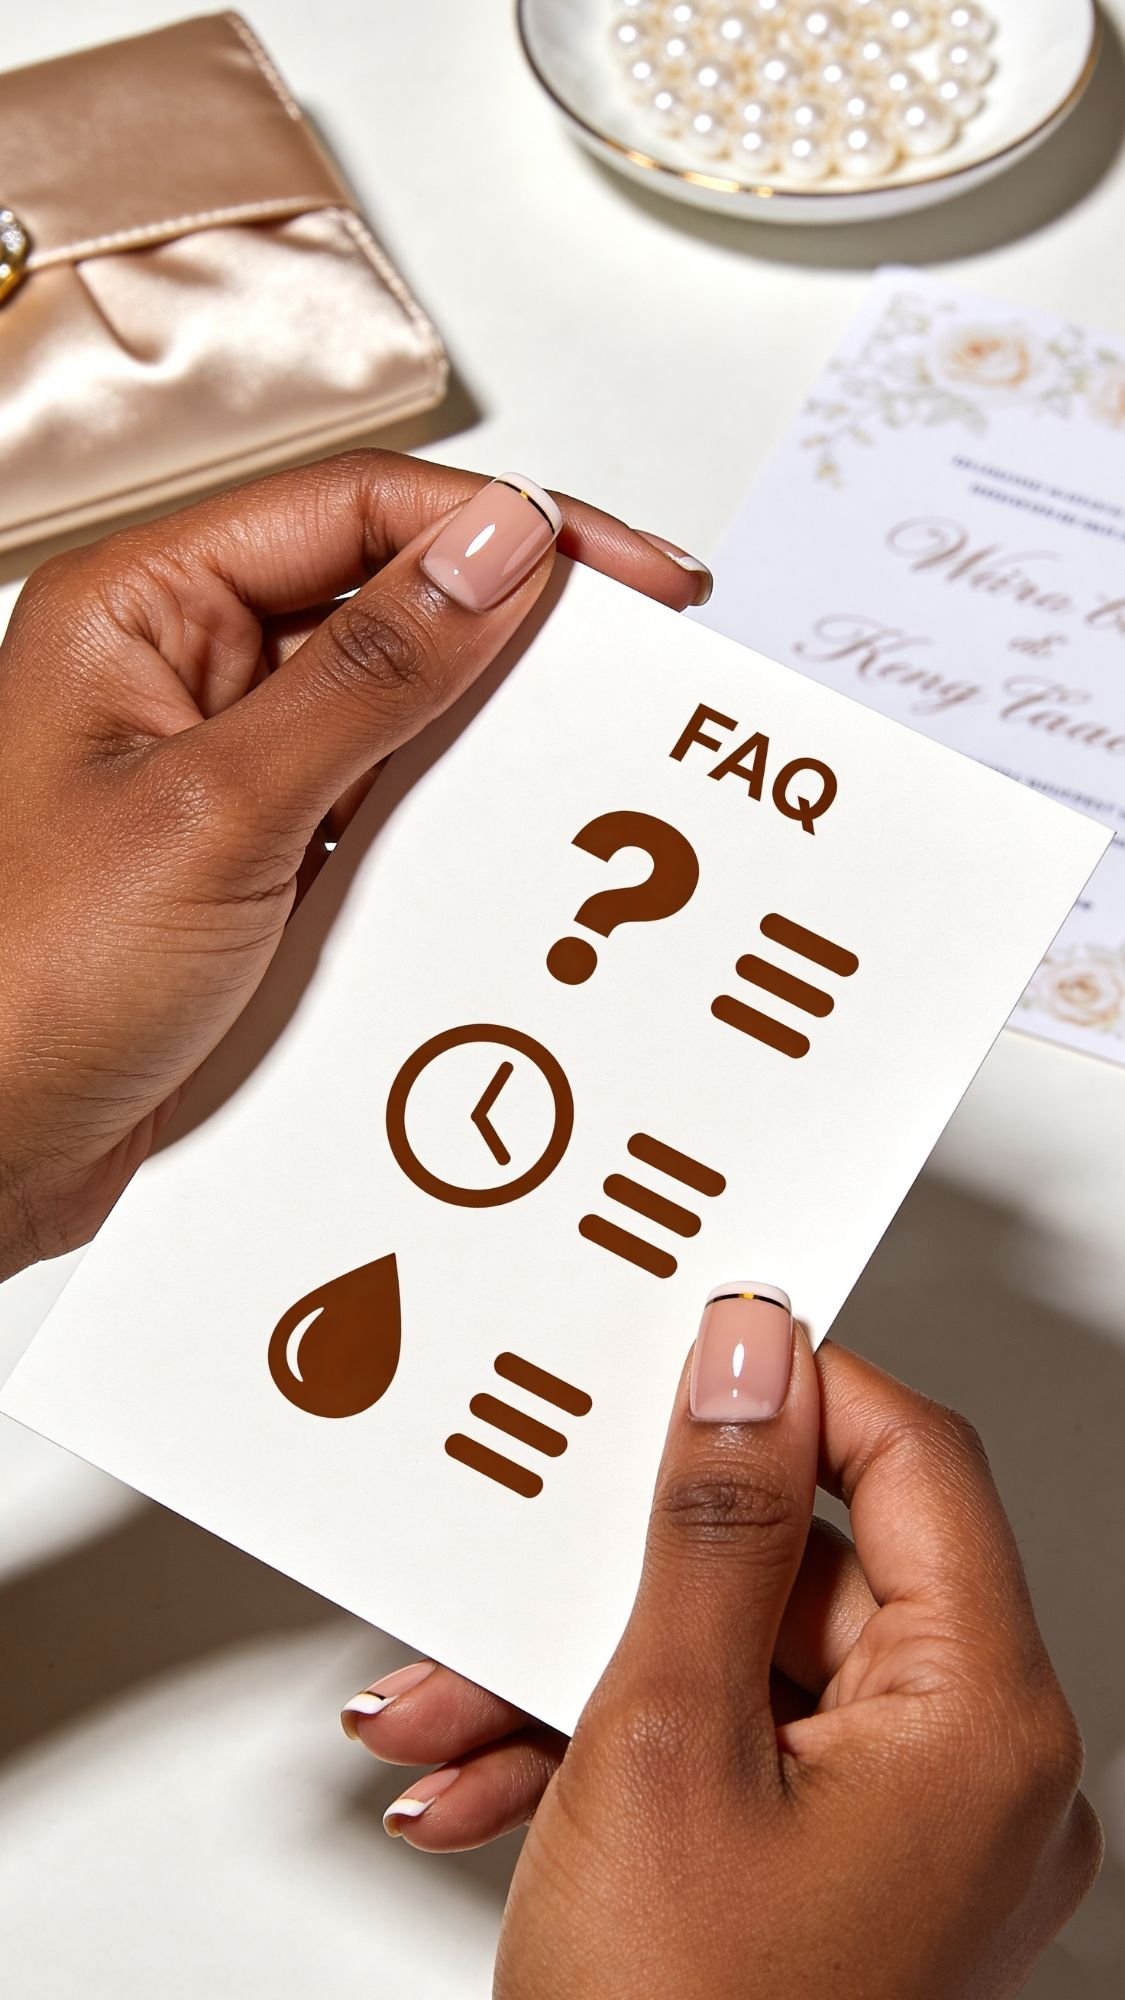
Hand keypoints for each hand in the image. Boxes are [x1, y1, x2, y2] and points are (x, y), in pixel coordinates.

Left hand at [0, 453, 707, 1276]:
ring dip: (490, 727)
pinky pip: (381, 809)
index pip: (352, 514)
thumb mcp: (222, 811)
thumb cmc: (29, 982)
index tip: (623, 571)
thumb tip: (495, 551)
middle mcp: (180, 674)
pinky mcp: (259, 864)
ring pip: (393, 711)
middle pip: (382, 600)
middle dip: (512, 623)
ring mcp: (224, 773)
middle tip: (643, 650)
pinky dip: (453, 817)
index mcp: (140, 611)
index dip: (499, 527)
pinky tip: (520, 836)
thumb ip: (367, 676)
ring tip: (600, 742)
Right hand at [341, 1298, 1100, 1998]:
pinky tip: (488, 1782)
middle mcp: (972, 1776)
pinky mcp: (830, 1875)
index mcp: (985, 1725)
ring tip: (456, 1710)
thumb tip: (749, 1358)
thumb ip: (709, 1523)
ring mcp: (902, 1832)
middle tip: (524, 1564)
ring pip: (735, 1671)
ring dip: (577, 1679)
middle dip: (621, 1580)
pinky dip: (604, 1754)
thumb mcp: (664, 1741)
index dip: (793, 1392)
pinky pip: (724, 1756)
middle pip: (800, 1578)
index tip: (691, 1352)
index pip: (915, 1463)